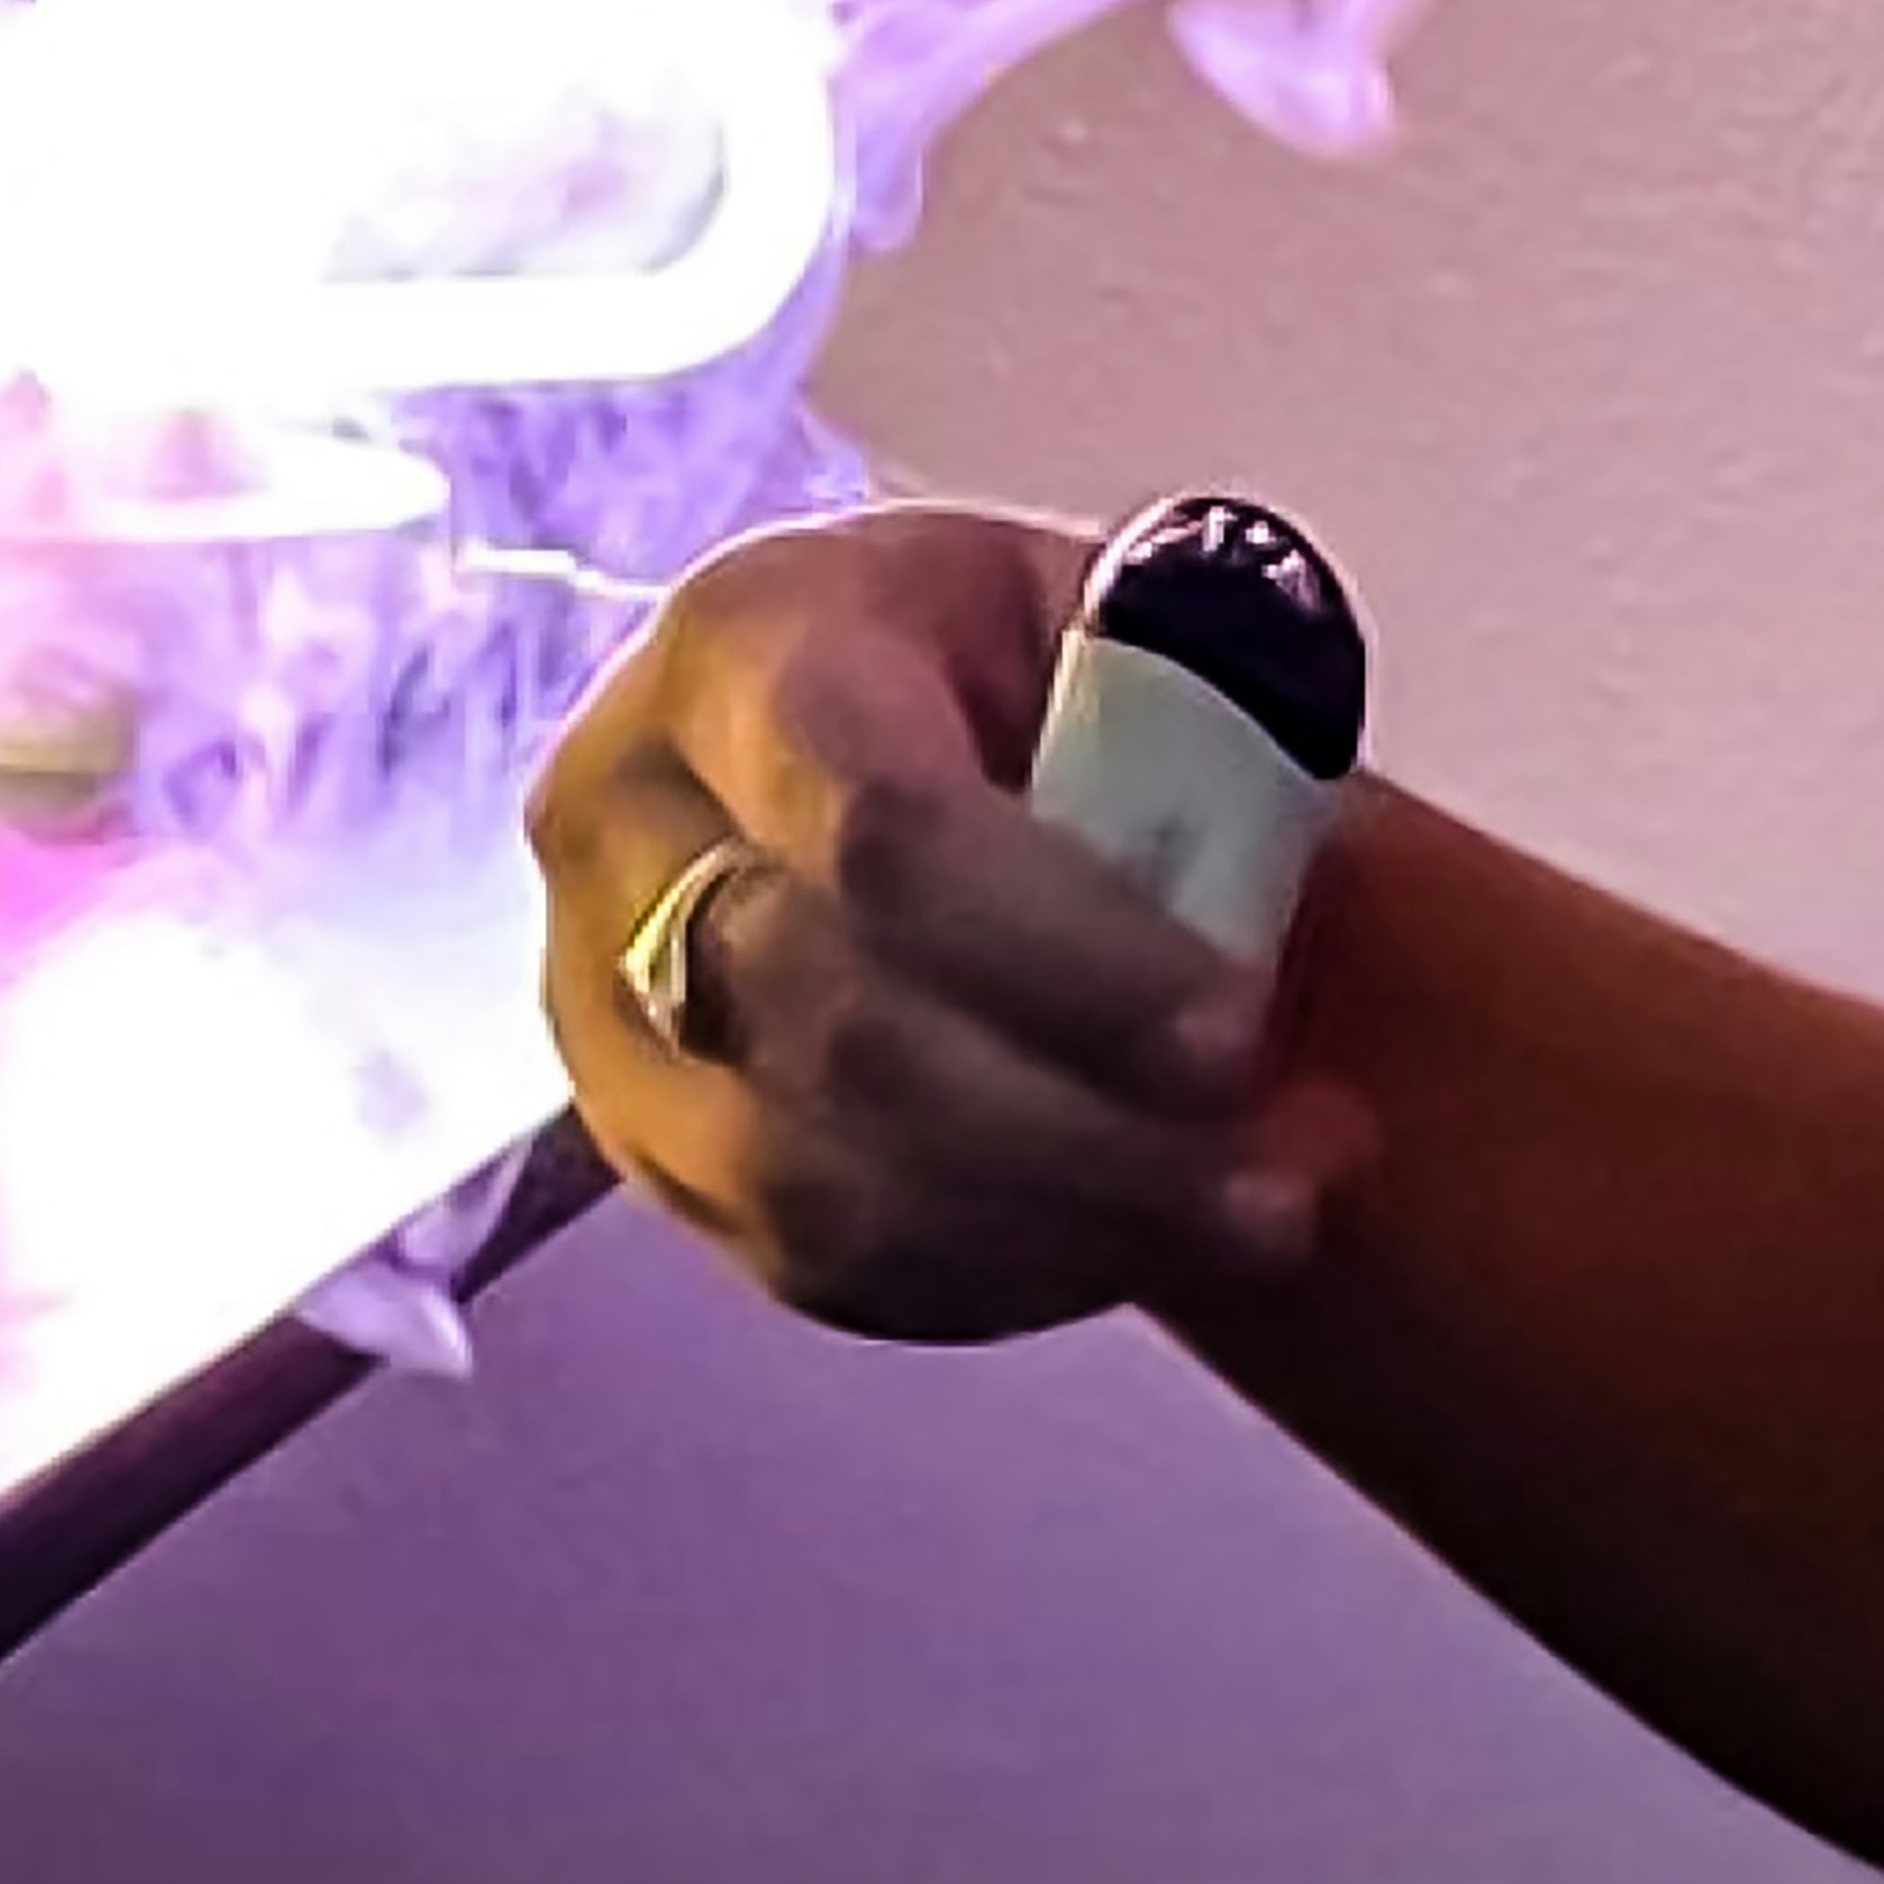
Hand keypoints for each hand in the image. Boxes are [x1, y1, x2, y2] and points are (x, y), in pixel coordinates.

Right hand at [529, 502, 1358, 1340]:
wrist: (867, 739)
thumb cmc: (1017, 666)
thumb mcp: (1107, 607)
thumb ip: (1193, 693)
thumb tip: (1276, 794)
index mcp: (744, 641)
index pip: (881, 826)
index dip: (1071, 950)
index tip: (1240, 1024)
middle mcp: (627, 824)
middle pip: (836, 1025)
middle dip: (1078, 1125)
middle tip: (1279, 1161)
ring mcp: (604, 1007)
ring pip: (811, 1180)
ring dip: (1059, 1226)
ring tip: (1254, 1216)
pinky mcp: (646, 1149)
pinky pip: (811, 1264)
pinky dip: (998, 1276)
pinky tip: (1140, 1243)